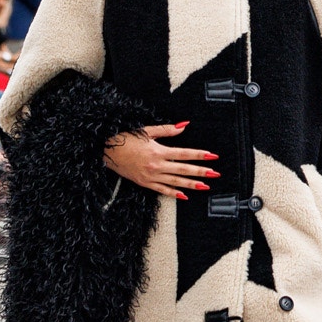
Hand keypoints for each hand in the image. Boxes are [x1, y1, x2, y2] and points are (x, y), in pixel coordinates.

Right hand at [104, 122, 219, 199]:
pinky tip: (184, 195)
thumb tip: (184, 125)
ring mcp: (151, 176)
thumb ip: (167, 130)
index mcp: (158, 151)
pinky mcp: (144, 183)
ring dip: (191, 184)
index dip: (200, 155)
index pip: (184, 153)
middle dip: (200, 171)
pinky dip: (174, 193)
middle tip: (215, 174)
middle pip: (183, 169)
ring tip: (205, 186)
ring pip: (175, 182)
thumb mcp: (147, 131)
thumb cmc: (126, 138)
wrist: (106, 151)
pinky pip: (162, 190)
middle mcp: (156, 165)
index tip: (212, 157)